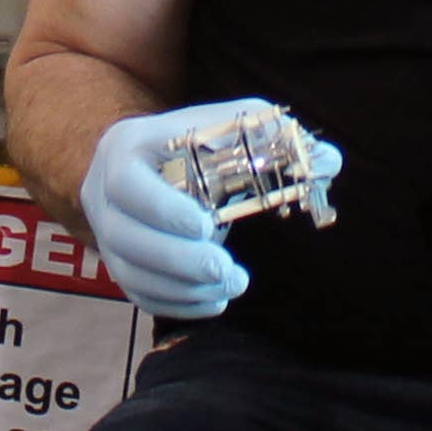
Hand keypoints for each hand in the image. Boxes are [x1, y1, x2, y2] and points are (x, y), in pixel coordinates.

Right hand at [80, 104, 309, 321]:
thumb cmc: (192, 140)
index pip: (128, 183)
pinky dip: (177, 304)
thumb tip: (330, 159)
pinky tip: (215, 301)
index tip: (207, 227)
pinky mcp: (116, 263)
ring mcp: (104, 233)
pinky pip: (138, 295)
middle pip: (126, 238)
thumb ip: (274, 138)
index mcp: (126, 149)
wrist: (141, 160)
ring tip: (231, 286)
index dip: (162, 209)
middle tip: (226, 271)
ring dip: (182, 288)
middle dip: (178, 261)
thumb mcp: (227, 125)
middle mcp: (102, 193)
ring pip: (130, 274)